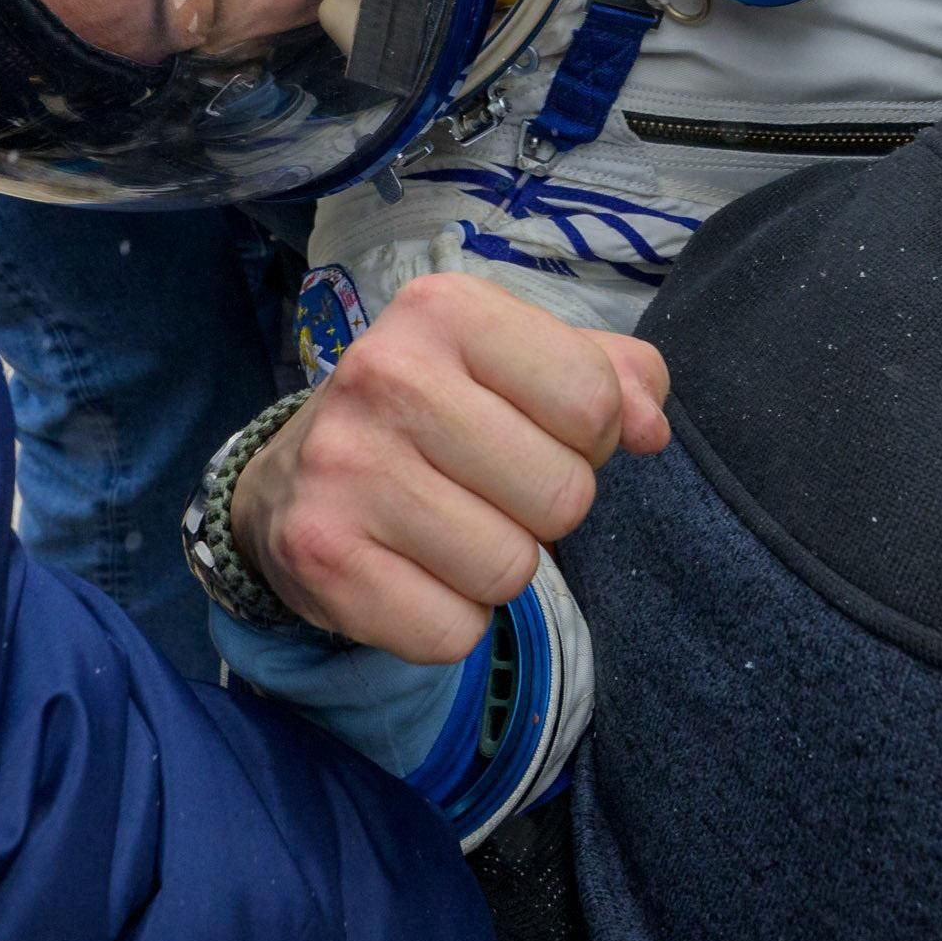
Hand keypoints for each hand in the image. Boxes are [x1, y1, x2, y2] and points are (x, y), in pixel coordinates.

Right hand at [229, 272, 670, 661]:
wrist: (289, 479)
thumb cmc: (433, 413)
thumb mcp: (515, 363)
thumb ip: (609, 376)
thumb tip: (652, 427)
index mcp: (445, 309)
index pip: (593, 399)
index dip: (589, 437)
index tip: (535, 434)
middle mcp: (385, 375)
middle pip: (562, 494)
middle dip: (546, 509)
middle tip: (488, 490)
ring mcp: (345, 468)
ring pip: (512, 570)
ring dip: (497, 568)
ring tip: (447, 529)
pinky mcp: (321, 556)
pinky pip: (454, 631)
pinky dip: (449, 621)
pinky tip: (411, 573)